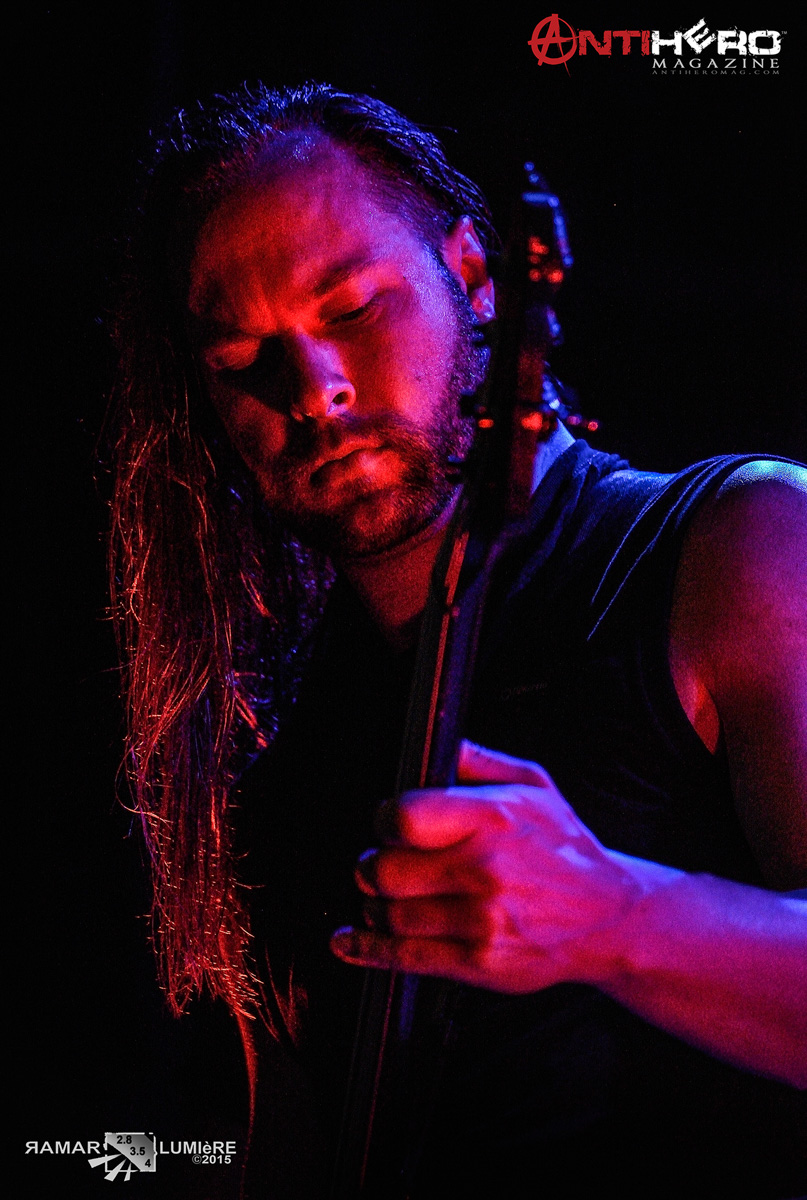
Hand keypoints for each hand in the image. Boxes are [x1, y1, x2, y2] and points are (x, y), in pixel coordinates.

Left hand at [330, 740, 647, 992]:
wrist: (610, 917)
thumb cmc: (568, 848)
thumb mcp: (535, 787)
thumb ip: (480, 762)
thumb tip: (441, 741)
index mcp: (492, 818)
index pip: (404, 818)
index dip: (384, 820)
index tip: (387, 825)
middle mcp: (483, 869)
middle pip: (386, 870)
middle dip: (372, 866)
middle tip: (379, 864)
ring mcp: (480, 920)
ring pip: (390, 914)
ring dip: (375, 905)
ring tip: (384, 897)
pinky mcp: (478, 962)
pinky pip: (405, 956)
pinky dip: (368, 948)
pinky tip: (351, 941)